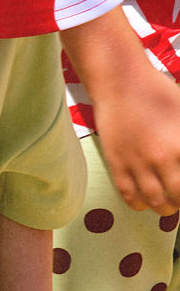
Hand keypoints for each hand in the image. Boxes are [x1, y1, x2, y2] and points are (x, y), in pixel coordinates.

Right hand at [93, 64, 179, 212]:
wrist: (121, 83)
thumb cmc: (158, 92)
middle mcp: (161, 158)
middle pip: (177, 196)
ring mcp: (137, 163)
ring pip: (155, 201)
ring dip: (165, 207)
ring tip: (169, 204)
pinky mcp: (117, 163)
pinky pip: (128, 195)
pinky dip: (139, 204)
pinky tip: (145, 202)